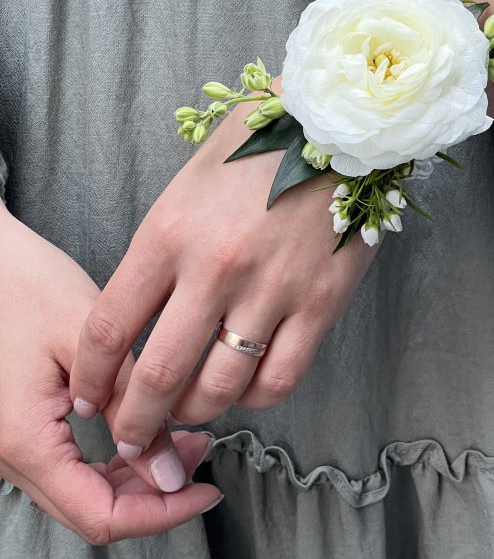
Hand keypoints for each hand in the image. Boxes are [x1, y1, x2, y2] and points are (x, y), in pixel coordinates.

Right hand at [0, 205, 222, 543]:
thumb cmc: (26, 283)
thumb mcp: (88, 338)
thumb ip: (131, 404)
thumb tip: (171, 472)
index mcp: (24, 440)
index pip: (100, 516)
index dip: (160, 513)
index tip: (206, 489)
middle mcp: (9, 455)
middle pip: (91, 511)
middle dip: (155, 493)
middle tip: (203, 450)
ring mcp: (9, 445)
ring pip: (80, 491)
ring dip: (136, 475)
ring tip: (185, 434)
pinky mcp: (18, 427)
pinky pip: (68, 465)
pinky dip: (112, 457)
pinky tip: (147, 424)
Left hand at [69, 76, 379, 456]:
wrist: (337, 121)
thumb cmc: (255, 146)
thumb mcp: (187, 185)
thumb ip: (159, 249)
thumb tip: (142, 317)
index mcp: (169, 232)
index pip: (110, 327)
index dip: (93, 377)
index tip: (90, 398)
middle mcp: (215, 268)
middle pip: (159, 376)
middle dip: (135, 422)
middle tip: (129, 436)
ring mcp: (272, 288)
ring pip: (220, 387)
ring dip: (196, 413)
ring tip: (189, 412)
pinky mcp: (321, 301)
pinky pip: (280, 378)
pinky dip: (256, 398)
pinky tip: (247, 387)